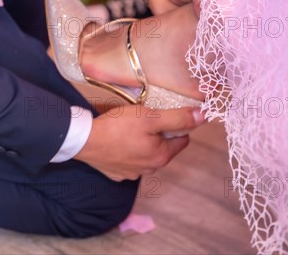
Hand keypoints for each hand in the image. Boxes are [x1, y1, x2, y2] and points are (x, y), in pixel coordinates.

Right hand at [74, 104, 204, 180]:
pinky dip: (128, 151)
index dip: (176, 125)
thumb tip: (203, 117)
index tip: (162, 115)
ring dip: (143, 142)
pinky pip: (130, 160)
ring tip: (129, 129)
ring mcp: (132, 174)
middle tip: (144, 119)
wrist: (84, 140)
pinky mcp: (117, 174)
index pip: (183, 139)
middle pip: (164, 147)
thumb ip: (178, 118)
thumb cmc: (118, 126)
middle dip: (159, 134)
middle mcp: (150, 169)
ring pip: (147, 154)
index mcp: (161, 157)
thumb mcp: (150, 117)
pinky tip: (118, 141)